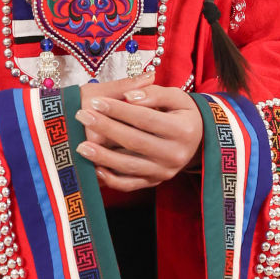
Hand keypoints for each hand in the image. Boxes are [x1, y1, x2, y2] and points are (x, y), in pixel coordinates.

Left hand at [74, 80, 202, 192]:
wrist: (199, 140)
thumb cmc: (182, 113)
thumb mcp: (176, 97)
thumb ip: (153, 93)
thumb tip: (129, 96)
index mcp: (182, 130)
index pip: (145, 118)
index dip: (119, 110)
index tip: (96, 102)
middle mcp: (175, 154)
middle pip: (134, 142)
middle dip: (105, 128)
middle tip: (82, 116)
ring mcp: (165, 171)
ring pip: (129, 166)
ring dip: (103, 157)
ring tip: (81, 146)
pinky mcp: (155, 182)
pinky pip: (130, 184)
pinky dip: (111, 179)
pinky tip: (94, 168)